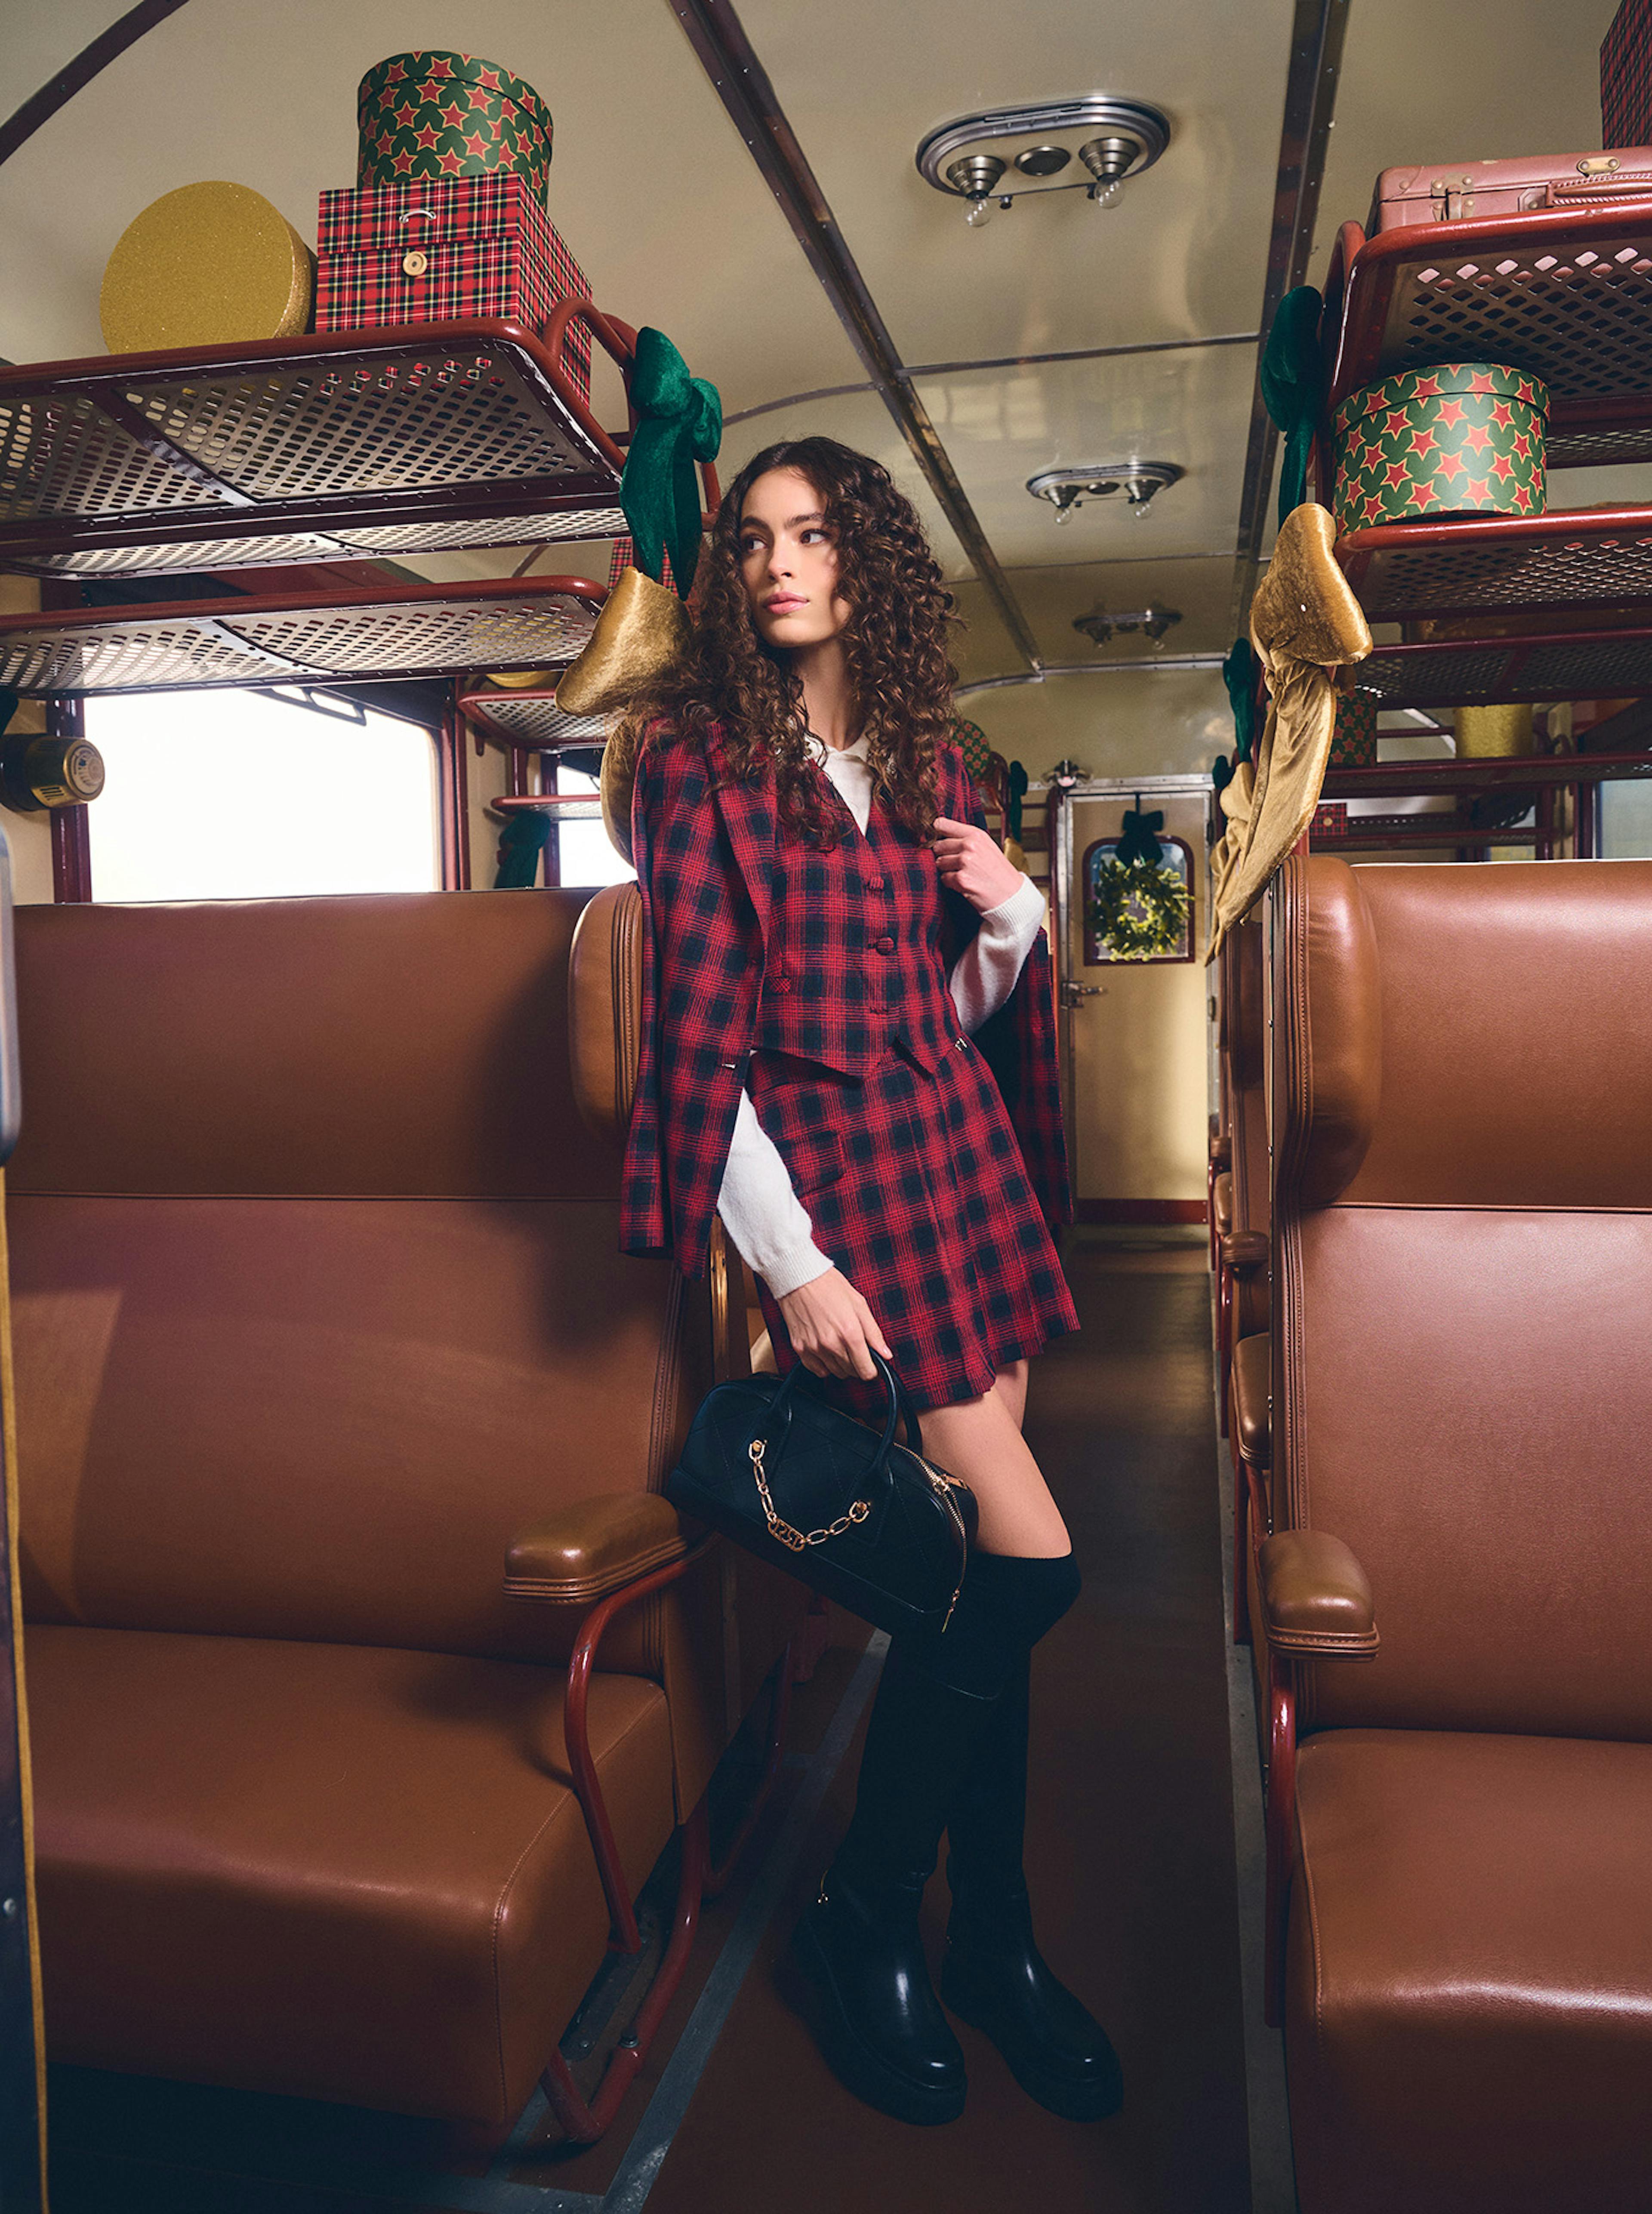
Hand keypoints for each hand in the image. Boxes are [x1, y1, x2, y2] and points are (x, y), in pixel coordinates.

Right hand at [778, 1268, 892, 1381]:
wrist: (799, 1278)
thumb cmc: (829, 1286)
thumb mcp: (859, 1304)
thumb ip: (874, 1333)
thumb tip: (885, 1353)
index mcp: (850, 1333)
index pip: (866, 1371)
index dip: (872, 1370)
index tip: (872, 1364)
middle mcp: (832, 1344)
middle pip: (851, 1372)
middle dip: (857, 1364)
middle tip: (856, 1349)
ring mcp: (814, 1348)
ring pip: (835, 1372)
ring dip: (841, 1365)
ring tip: (840, 1346)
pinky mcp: (800, 1348)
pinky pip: (817, 1370)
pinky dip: (824, 1365)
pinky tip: (827, 1351)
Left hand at [931, 817, 1025, 913]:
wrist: (1011, 894)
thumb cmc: (998, 871)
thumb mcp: (986, 846)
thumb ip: (966, 838)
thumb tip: (940, 833)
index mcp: (976, 834)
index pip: (943, 824)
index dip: (935, 831)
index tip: (932, 836)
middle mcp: (970, 845)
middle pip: (938, 846)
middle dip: (943, 855)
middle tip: (956, 863)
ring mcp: (965, 862)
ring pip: (940, 863)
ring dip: (947, 870)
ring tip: (963, 874)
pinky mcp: (961, 879)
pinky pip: (944, 878)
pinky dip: (951, 883)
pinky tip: (965, 884)